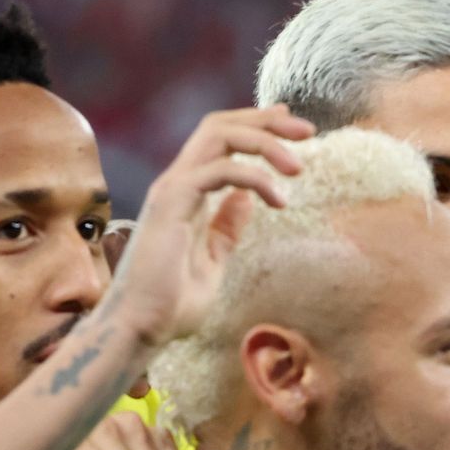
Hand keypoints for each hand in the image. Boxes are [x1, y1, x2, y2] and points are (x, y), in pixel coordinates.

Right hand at [110, 106, 311, 347]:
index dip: (257, 125)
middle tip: (309, 131)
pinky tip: (279, 201)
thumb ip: (226, 228)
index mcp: (188, 192)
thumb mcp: (212, 259)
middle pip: (220, 125)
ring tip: (298, 168)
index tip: (295, 128)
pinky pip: (218, 171)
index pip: (221, 139)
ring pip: (218, 136)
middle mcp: (178, 182)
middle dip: (266, 121)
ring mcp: (172, 189)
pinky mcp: (171, 203)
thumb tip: (247, 200)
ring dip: (265, 142)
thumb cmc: (171, 303)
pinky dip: (255, 178)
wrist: (141, 328)